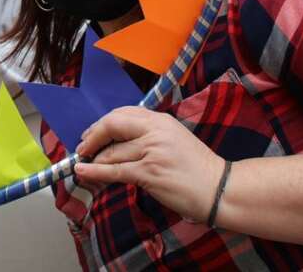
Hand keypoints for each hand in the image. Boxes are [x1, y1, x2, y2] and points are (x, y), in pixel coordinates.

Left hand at [74, 107, 224, 222]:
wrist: (220, 189)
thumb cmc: (197, 168)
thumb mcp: (174, 139)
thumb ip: (149, 134)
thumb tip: (117, 140)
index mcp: (160, 120)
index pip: (123, 113)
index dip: (102, 123)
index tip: (92, 133)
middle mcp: (154, 130)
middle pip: (112, 125)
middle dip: (93, 136)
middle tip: (83, 147)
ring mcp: (151, 151)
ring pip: (112, 151)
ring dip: (94, 159)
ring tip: (82, 164)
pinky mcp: (149, 172)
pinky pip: (115, 170)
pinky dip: (95, 171)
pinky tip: (83, 171)